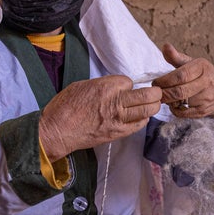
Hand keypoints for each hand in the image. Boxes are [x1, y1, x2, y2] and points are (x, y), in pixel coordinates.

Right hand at [38, 75, 162, 159]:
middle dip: (154, 92)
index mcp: (105, 87)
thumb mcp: (82, 86)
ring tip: (153, 104)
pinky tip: (141, 116)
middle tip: (155, 93)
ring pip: (147, 110)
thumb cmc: (65, 107)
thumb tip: (115, 87)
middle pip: (146, 94)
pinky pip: (139, 125)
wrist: (58, 130)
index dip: (129, 85)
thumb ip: (102, 85)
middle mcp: (115, 101)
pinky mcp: (118, 133)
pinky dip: (143, 119)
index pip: (129, 81)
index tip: (126, 88)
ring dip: (153, 106)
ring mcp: (118, 119)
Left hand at [154, 44, 213, 122]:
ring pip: (181, 103)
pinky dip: (175, 110)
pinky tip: (173, 104)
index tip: (155, 82)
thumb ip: (176, 57)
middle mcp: (207, 82)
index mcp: (202, 67)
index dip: (165, 80)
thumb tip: (165, 46)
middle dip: (164, 93)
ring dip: (169, 102)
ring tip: (165, 97)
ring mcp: (207, 98)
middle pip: (180, 91)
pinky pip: (184, 113)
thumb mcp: (191, 63)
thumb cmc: (201, 75)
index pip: (180, 75)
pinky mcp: (204, 111)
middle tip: (156, 93)